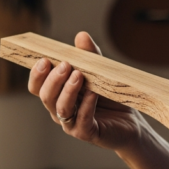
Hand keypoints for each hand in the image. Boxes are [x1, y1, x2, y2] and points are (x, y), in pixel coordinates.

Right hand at [28, 32, 146, 151]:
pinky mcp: (87, 133)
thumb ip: (90, 56)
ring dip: (67, 90)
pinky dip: (86, 105)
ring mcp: (72, 124)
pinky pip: (82, 119)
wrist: (131, 123)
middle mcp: (60, 110)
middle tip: (64, 65)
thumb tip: (81, 35)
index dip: (37, 74)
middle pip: (46, 96)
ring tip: (78, 75)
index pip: (37, 86)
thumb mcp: (101, 72)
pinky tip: (93, 93)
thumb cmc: (111, 98)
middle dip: (53, 79)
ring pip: (60, 108)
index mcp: (58, 95)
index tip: (44, 59)